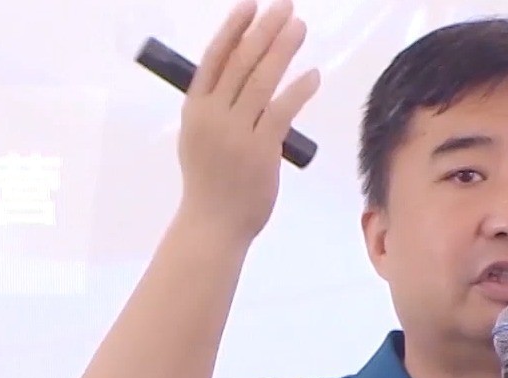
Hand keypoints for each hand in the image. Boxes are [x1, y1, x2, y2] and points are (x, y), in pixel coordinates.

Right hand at [177, 0, 320, 242]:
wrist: (213, 224)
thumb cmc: (210, 184)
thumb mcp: (200, 139)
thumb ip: (215, 110)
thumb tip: (235, 83)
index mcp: (195, 109)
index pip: (214, 58)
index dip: (233, 28)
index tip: (251, 5)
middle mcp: (213, 115)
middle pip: (241, 62)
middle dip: (265, 29)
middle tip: (286, 6)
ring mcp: (236, 132)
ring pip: (262, 81)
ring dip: (283, 50)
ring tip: (300, 27)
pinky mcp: (260, 151)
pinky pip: (282, 112)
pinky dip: (299, 90)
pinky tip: (312, 74)